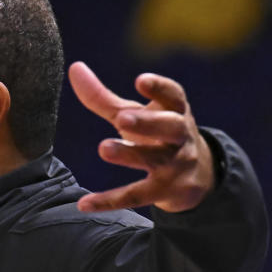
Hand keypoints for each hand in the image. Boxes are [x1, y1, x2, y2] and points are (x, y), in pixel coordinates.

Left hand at [68, 62, 214, 212]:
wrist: (197, 175)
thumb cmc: (156, 134)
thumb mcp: (134, 114)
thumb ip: (103, 96)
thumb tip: (74, 67)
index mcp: (175, 111)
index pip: (173, 96)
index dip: (160, 88)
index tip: (141, 81)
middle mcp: (180, 136)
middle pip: (170, 126)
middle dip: (147, 122)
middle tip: (122, 119)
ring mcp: (175, 165)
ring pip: (155, 159)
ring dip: (130, 154)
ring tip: (104, 149)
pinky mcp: (165, 191)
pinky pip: (136, 195)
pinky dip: (110, 200)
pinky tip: (84, 203)